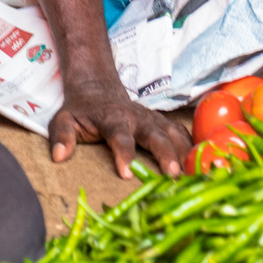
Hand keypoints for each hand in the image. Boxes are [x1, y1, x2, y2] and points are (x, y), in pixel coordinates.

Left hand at [49, 76, 191, 179]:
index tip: (126, 174)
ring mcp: (152, 119)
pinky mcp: (162, 122)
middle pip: (156, 135)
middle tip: (174, 175)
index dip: (123, 153)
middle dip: (166, 154)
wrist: (97, 87)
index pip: (119, 136)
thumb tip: (59, 156)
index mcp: (113, 118)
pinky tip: (203, 164)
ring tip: (197, 175)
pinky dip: (193, 146)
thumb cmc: (81, 110)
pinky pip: (182, 133)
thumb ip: (62, 135)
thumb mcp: (64, 119)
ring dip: (186, 153)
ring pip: (174, 133)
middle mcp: (137, 117)